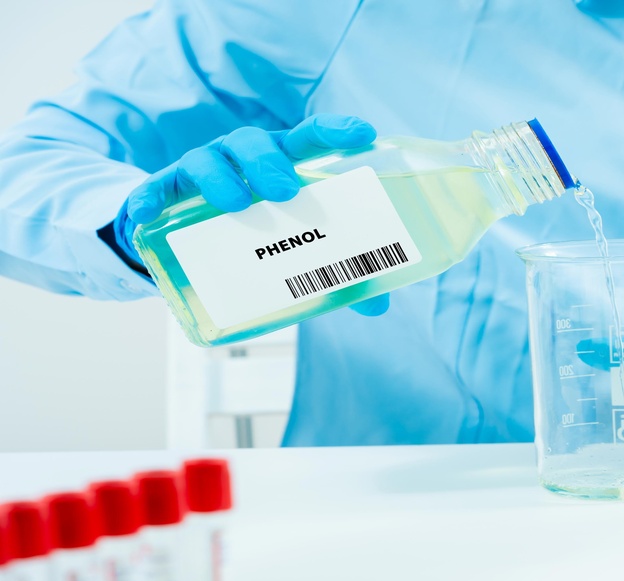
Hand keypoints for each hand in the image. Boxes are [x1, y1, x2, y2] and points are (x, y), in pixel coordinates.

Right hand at [113, 113, 389, 315]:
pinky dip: (148, 199)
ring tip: (235, 203)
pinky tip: (147, 215)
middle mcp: (241, 159)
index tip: (364, 134)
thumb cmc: (257, 231)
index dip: (336, 131)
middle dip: (269, 163)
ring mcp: (200, 171)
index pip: (310, 137)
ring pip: (207, 160)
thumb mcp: (295, 246)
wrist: (187, 235)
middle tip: (285, 191)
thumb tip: (378, 307)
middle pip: (254, 144)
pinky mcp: (163, 192)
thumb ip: (336, 270)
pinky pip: (152, 190)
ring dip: (221, 178)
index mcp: (281, 162)